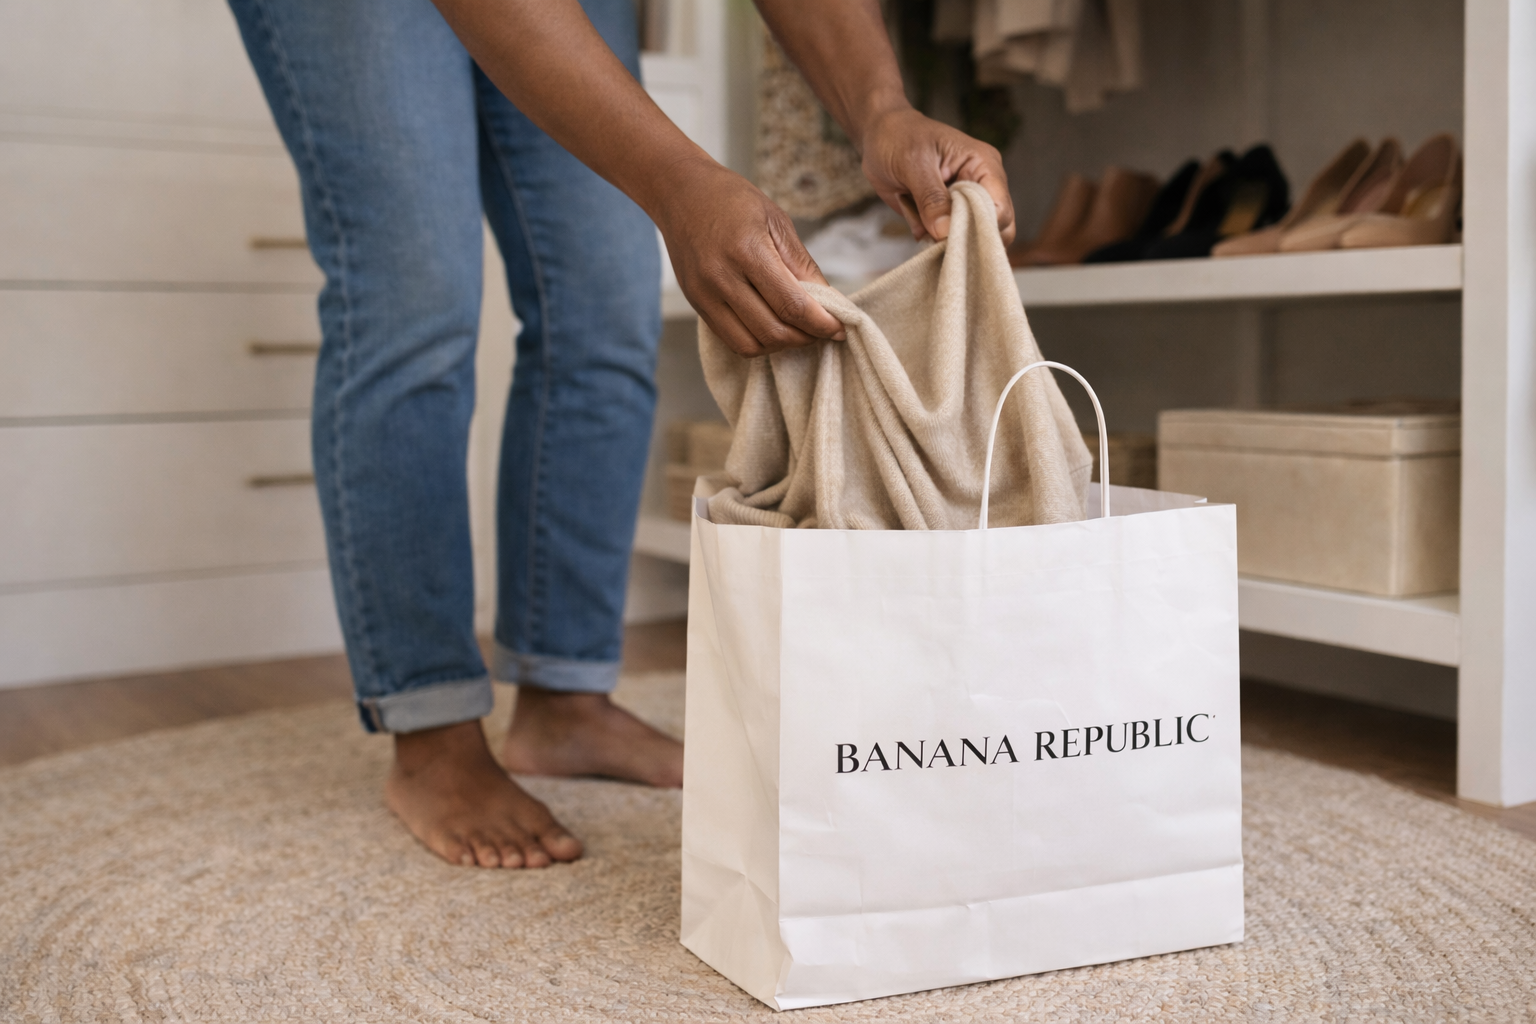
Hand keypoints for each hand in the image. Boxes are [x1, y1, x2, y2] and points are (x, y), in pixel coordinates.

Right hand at [653, 159, 845, 357]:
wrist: (680, 193)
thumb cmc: (732, 200)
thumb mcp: (776, 221)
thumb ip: (802, 265)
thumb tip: (829, 302)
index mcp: (747, 251)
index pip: (792, 304)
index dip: (821, 324)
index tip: (840, 329)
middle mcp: (722, 277)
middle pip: (773, 331)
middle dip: (805, 338)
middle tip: (822, 330)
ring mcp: (705, 294)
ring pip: (751, 345)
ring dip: (781, 345)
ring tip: (798, 330)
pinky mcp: (696, 305)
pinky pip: (731, 340)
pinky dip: (758, 342)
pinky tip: (772, 327)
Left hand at [858, 106, 1015, 246]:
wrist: (879, 137)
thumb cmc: (900, 137)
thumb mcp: (914, 163)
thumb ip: (931, 198)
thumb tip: (944, 231)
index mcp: (983, 166)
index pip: (1000, 208)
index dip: (981, 227)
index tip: (951, 234)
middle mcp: (981, 187)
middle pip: (993, 229)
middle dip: (964, 239)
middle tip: (934, 234)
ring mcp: (964, 204)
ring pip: (968, 239)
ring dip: (942, 240)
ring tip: (918, 218)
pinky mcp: (945, 216)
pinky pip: (944, 240)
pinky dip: (927, 237)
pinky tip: (912, 215)